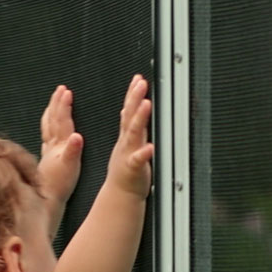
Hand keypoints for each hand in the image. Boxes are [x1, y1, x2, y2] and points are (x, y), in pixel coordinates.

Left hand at [36, 84, 82, 212]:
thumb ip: (73, 152)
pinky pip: (46, 136)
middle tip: (60, 89)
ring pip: (47, 126)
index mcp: (58, 146)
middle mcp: (51, 146)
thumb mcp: (70, 169)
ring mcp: (47, 152)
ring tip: (53, 102)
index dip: (64, 105)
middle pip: (52, 119)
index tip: (66, 91)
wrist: (45, 201)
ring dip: (51, 112)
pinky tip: (49, 129)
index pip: (61, 120)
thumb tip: (77, 136)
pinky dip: (48, 127)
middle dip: (56, 103)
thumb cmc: (58, 187)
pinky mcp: (46, 159)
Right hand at [104, 75, 153, 198]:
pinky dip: (144, 153)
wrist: (121, 192)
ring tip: (146, 104)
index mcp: (127, 135)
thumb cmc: (126, 169)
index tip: (138, 78)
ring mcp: (130, 152)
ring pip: (134, 133)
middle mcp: (127, 141)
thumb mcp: (127, 141)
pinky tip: (151, 147)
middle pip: (130, 116)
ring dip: (139, 118)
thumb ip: (130, 123)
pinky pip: (139, 159)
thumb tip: (131, 106)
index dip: (132, 93)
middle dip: (135, 98)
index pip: (129, 110)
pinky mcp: (133, 167)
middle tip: (141, 83)